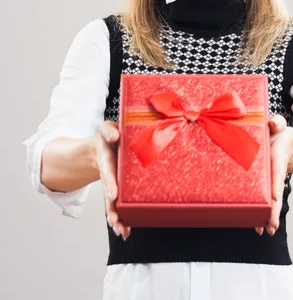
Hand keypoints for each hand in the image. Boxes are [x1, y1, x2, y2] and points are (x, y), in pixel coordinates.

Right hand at [95, 120, 130, 240]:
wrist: (100, 146)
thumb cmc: (108, 136)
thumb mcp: (106, 129)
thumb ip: (109, 131)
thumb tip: (115, 136)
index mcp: (106, 158)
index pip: (108, 171)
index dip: (110, 183)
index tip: (113, 195)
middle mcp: (107, 173)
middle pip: (108, 193)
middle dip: (111, 207)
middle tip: (114, 220)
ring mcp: (111, 183)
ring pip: (111, 202)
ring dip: (115, 216)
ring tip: (120, 230)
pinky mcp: (116, 189)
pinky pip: (117, 204)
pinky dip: (120, 217)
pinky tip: (125, 231)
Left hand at [255, 115, 292, 236]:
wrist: (282, 142)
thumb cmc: (276, 134)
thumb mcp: (278, 126)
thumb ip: (277, 123)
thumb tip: (273, 124)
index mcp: (277, 161)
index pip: (277, 175)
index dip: (275, 186)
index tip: (274, 198)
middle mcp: (274, 175)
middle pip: (274, 195)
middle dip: (272, 211)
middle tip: (270, 228)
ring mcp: (269, 182)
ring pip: (269, 202)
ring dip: (266, 216)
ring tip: (263, 231)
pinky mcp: (263, 184)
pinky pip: (261, 199)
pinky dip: (259, 212)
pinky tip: (256, 226)